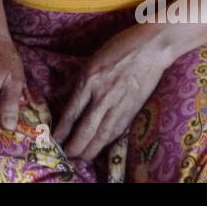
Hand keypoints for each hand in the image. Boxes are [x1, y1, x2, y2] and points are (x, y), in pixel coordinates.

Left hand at [52, 24, 170, 160]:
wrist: (150, 48)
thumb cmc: (119, 48)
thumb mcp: (91, 59)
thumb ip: (75, 80)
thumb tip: (58, 96)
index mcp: (89, 79)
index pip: (71, 112)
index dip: (62, 129)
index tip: (55, 139)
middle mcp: (102, 94)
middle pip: (85, 128)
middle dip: (75, 145)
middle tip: (67, 155)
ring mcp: (119, 103)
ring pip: (102, 133)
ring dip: (90, 149)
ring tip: (81, 157)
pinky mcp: (132, 108)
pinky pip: (117, 129)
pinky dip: (107, 141)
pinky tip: (101, 147)